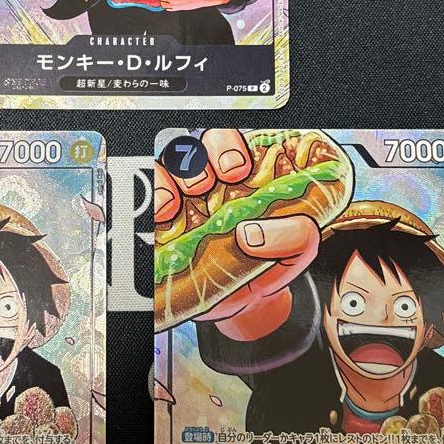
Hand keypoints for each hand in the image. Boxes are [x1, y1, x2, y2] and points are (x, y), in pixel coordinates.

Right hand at [154, 129, 321, 339]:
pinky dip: (147, 202)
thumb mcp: (298, 250)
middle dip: (200, 158)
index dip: (229, 145)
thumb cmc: (271, 263)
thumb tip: (253, 233)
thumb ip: (295, 236)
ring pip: (167, 164)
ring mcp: (185, 198)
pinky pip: (145, 196)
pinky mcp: (161, 222)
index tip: (237, 170)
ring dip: (168, 179)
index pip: (235, 140)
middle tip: (208, 185)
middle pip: (198, 143)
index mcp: (249, 173)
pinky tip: (160, 219)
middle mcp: (214, 179)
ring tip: (174, 207)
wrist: (244, 304)